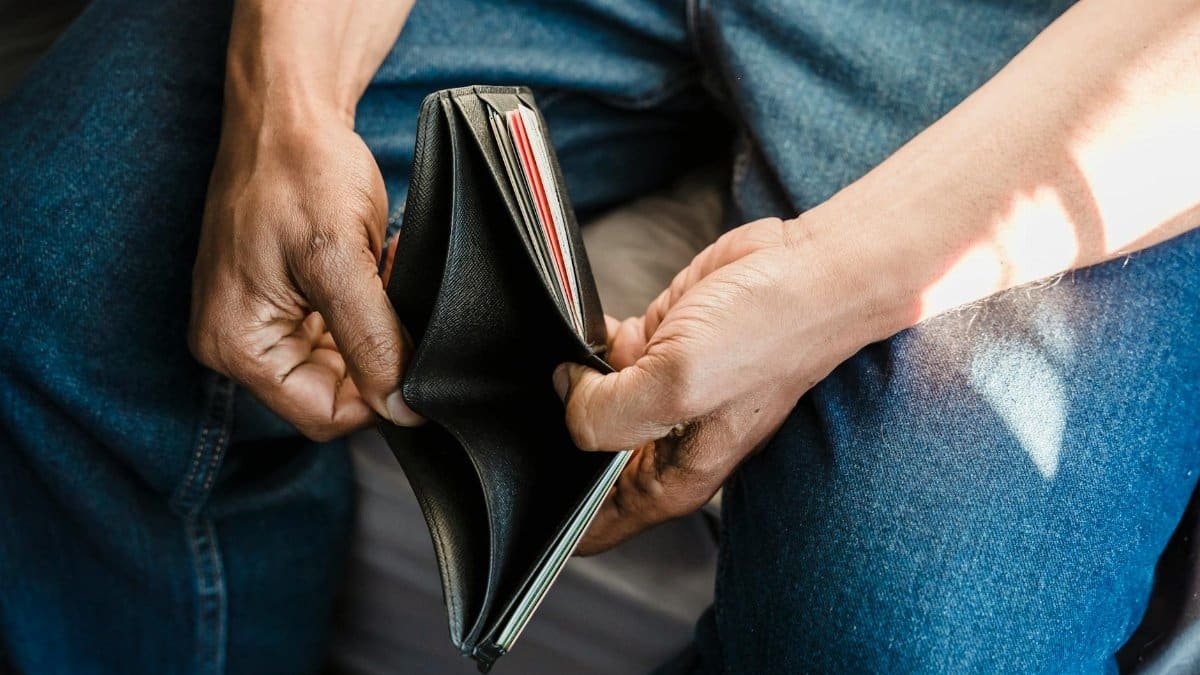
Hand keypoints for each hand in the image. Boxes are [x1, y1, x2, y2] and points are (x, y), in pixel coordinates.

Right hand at [189, 110, 419, 440]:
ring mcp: (261, 321)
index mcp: (235, 344)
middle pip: (331, 393)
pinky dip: (367, 309)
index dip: (376, 395)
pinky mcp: (283, 301)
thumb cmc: (299, 170)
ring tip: (381, 275)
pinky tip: (376, 271)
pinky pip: (337, 332)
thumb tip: (401, 408)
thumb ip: (372, 342)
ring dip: (374, 329)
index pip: (322, 414)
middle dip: (375, 354)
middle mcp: (239, 342)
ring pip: (341, 363)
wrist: (288, 113)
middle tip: (393, 300)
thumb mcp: (340, 261)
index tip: (412, 354)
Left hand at [556, 216, 890, 553]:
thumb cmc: (768, 334)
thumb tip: (566, 395)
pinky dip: (587, 342)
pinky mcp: (657, 347)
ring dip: (569, 382)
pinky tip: (590, 329)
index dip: (554, 511)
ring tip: (566, 360)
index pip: (593, 526)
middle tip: (541, 405)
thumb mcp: (678, 384)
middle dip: (556, 436)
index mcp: (671, 479)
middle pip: (582, 462)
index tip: (528, 476)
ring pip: (586, 404)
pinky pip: (599, 356)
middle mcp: (663, 444)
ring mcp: (659, 394)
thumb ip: (607, 411)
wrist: (809, 269)